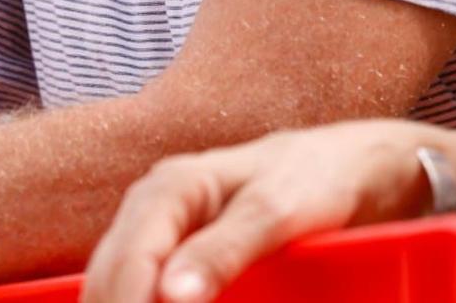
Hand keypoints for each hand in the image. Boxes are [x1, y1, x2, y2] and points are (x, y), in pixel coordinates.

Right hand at [81, 121, 433, 302]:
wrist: (344, 165)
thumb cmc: (313, 181)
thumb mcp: (275, 215)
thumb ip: (223, 251)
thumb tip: (171, 296)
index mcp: (170, 187)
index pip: (130, 260)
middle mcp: (152, 203)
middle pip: (111, 271)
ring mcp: (158, 224)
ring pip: (115, 276)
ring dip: (122, 300)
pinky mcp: (172, 244)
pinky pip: (138, 279)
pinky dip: (138, 298)